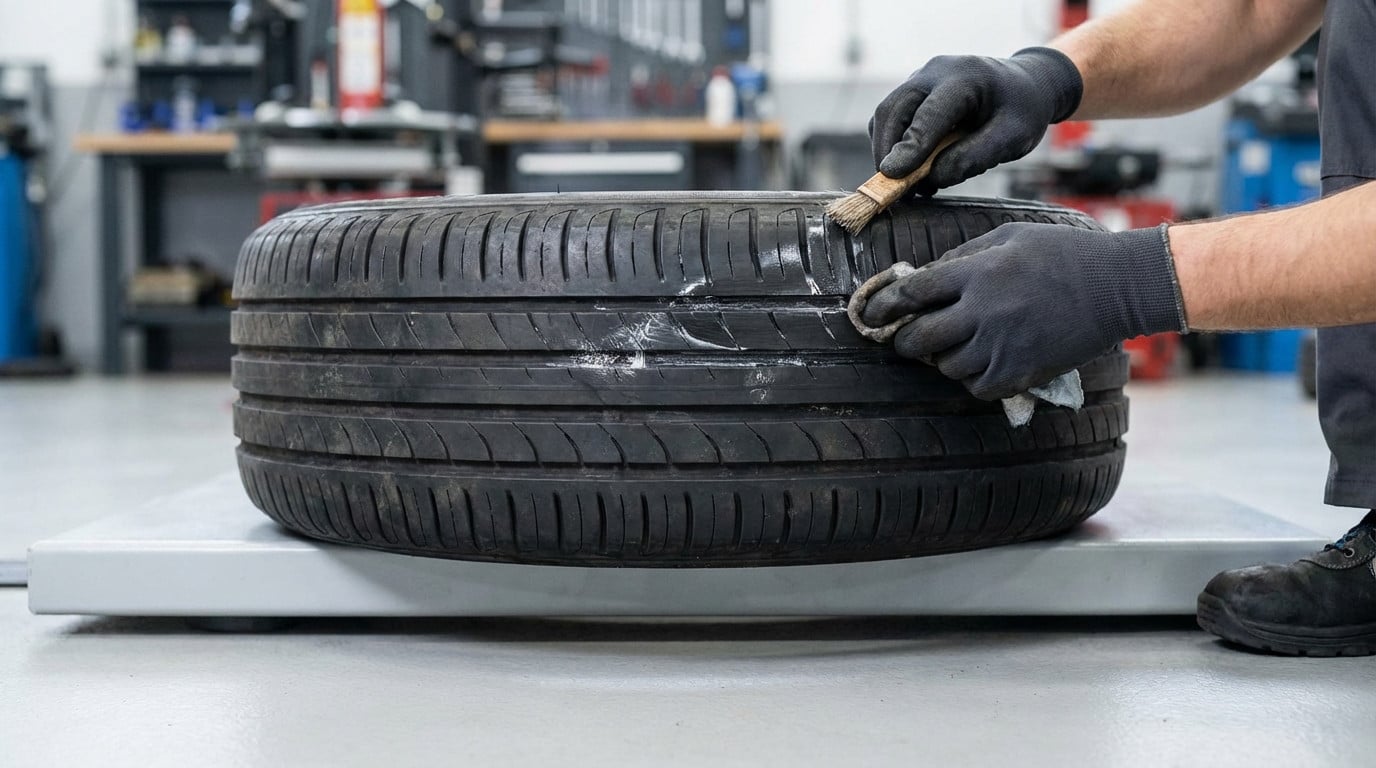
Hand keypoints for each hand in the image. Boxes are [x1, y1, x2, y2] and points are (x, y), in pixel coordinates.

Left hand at [861, 223, 1186, 399]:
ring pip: (945, 366)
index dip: (884, 305)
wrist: (1117, 287)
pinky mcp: (1022, 371)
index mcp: (977, 274)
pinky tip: (981, 363)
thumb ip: (965, 254)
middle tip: (906, 338)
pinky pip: (976, 387)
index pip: (912, 293)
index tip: (872, 313)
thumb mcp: (1011, 237)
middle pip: (918, 338)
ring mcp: (1001, 345)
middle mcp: (982, 312)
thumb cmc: (1065, 254)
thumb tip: (928, 272)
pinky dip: (971, 379)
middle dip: (904, 339)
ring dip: (942, 359)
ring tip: (954, 346)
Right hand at [870, 48, 1082, 194]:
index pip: (928, 115)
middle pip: (893, 109)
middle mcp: (935, 72)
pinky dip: (891, 143)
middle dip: (886, 150)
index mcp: (965, 78)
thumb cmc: (1022, 111)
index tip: (892, 175)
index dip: (910, 147)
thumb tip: (931, 177)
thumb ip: (973, 158)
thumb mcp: (1012, 138)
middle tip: (891, 187)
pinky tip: (908, 167)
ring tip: (903, 181)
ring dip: (885, 149)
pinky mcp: (914, 90)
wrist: (1025, 85)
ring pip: (886, 113)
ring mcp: (921, 78)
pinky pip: (891, 116)